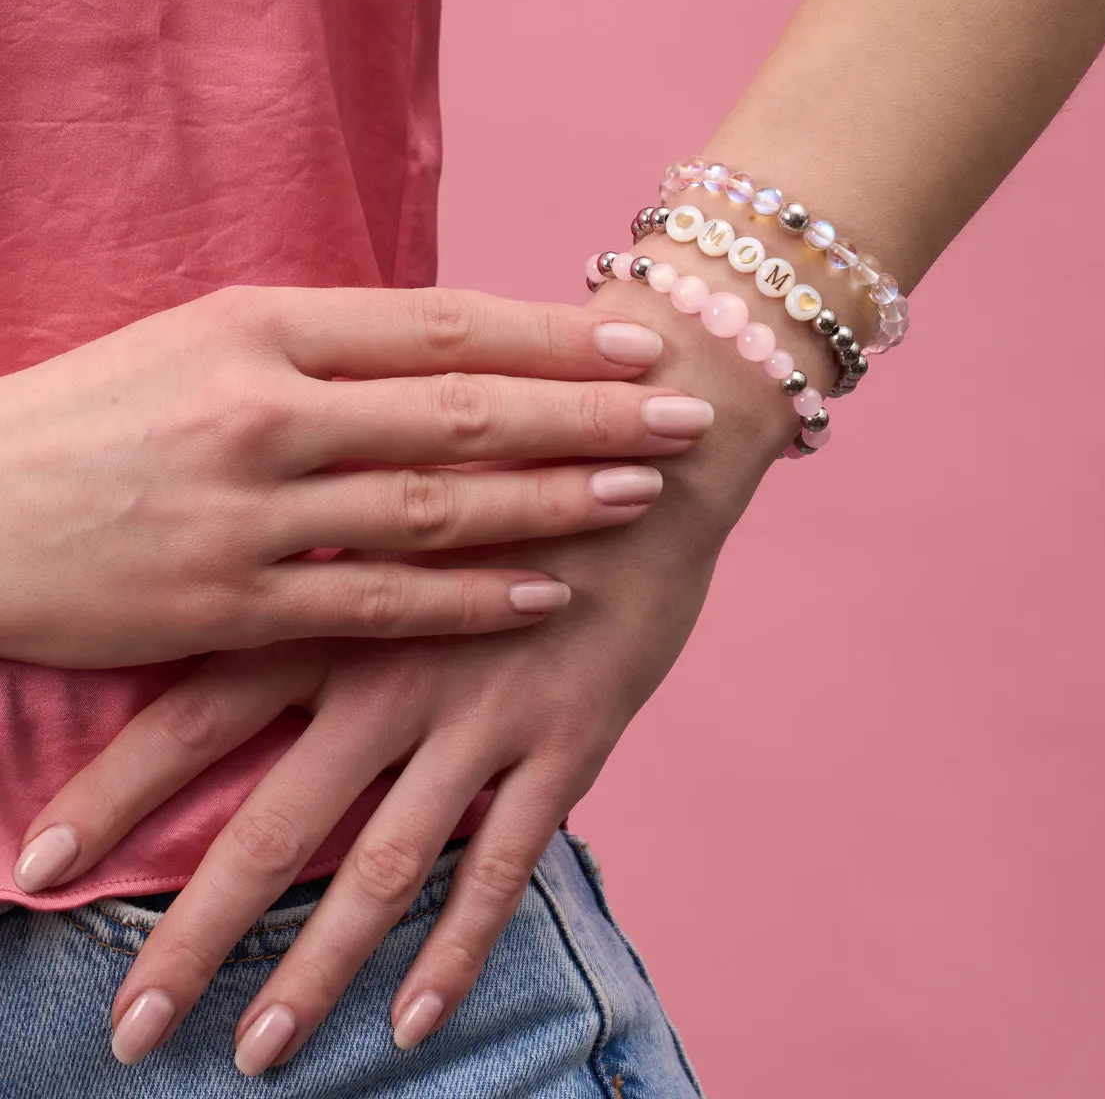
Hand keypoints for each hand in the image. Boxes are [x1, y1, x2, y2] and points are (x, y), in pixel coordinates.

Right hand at [0, 283, 713, 667]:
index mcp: (260, 324)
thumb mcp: (203, 339)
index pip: (440, 324)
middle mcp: (267, 407)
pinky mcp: (229, 602)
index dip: (550, 337)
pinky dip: (469, 599)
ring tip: (642, 496)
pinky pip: (377, 602)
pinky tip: (545, 595)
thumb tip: (454, 347)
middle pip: (462, 407)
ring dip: (550, 501)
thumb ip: (326, 346)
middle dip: (587, 414)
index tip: (635, 345)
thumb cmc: (96, 414)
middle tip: (682, 415)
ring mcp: (251, 508)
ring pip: (435, 504)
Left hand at [15, 508, 721, 1074]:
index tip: (33, 864)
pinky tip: (414, 1021)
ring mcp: (485, 714)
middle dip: (194, 930)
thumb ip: (321, 555)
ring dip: (318, 969)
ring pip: (387, 866)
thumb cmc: (515, 468)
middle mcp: (397, 669)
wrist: (651, 458)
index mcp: (341, 603)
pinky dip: (460, 949)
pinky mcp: (566, 743)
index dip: (114, 789)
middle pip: (275, 821)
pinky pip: (506, 865)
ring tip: (259, 1052)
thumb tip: (233, 597)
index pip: (200, 709)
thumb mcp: (401, 492)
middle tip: (131, 1030)